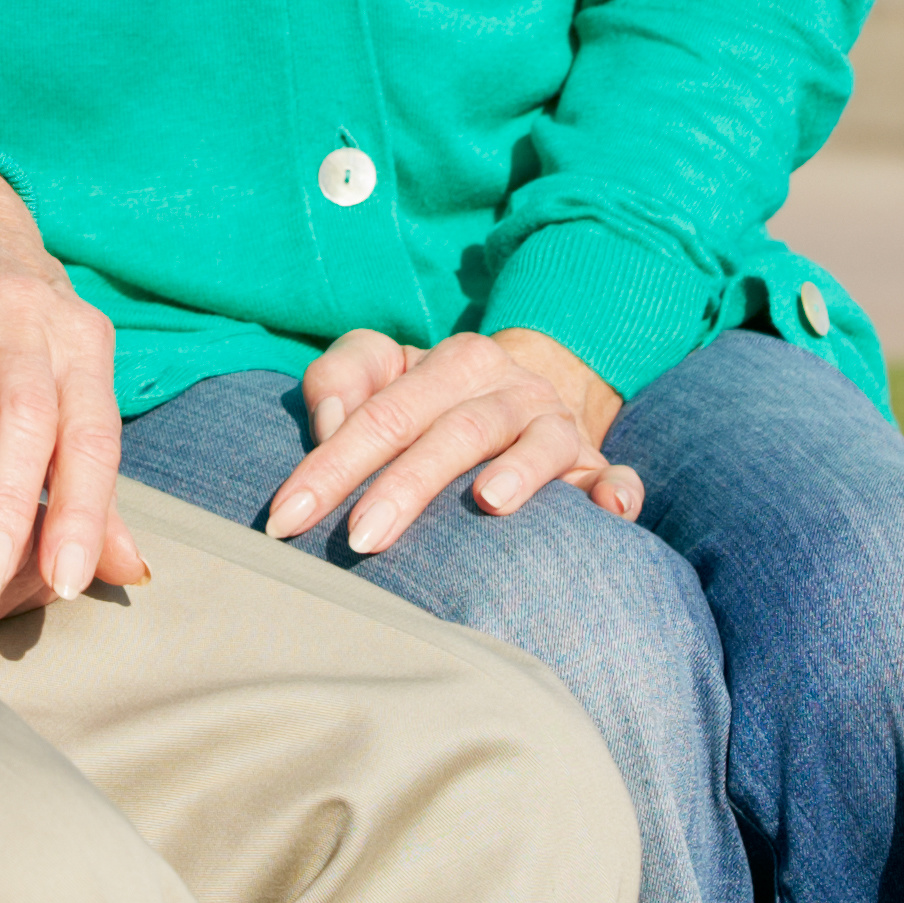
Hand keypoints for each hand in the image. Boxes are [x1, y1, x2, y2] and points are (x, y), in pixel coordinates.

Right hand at [0, 165, 147, 607]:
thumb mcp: (68, 383)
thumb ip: (88, 480)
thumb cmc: (21, 332)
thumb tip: (131, 569)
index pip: (93, 433)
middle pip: (19, 410)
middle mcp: (20, 311)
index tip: (65, 580)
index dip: (82, 510)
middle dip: (1, 500)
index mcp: (78, 342)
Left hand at [267, 328, 643, 556]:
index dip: (332, 463)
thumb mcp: (384, 372)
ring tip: (488, 502)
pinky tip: (610, 512)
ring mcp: (558, 427)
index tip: (287, 516)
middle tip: (360, 540)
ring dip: (519, 471)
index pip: (384, 411)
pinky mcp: (596, 466)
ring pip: (539, 444)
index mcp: (454, 362)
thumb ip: (341, 377)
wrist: (528, 392)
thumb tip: (329, 420)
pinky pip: (615, 475)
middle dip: (404, 486)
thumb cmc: (432, 398)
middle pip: (455, 431)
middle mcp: (510, 388)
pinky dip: (616, 491)